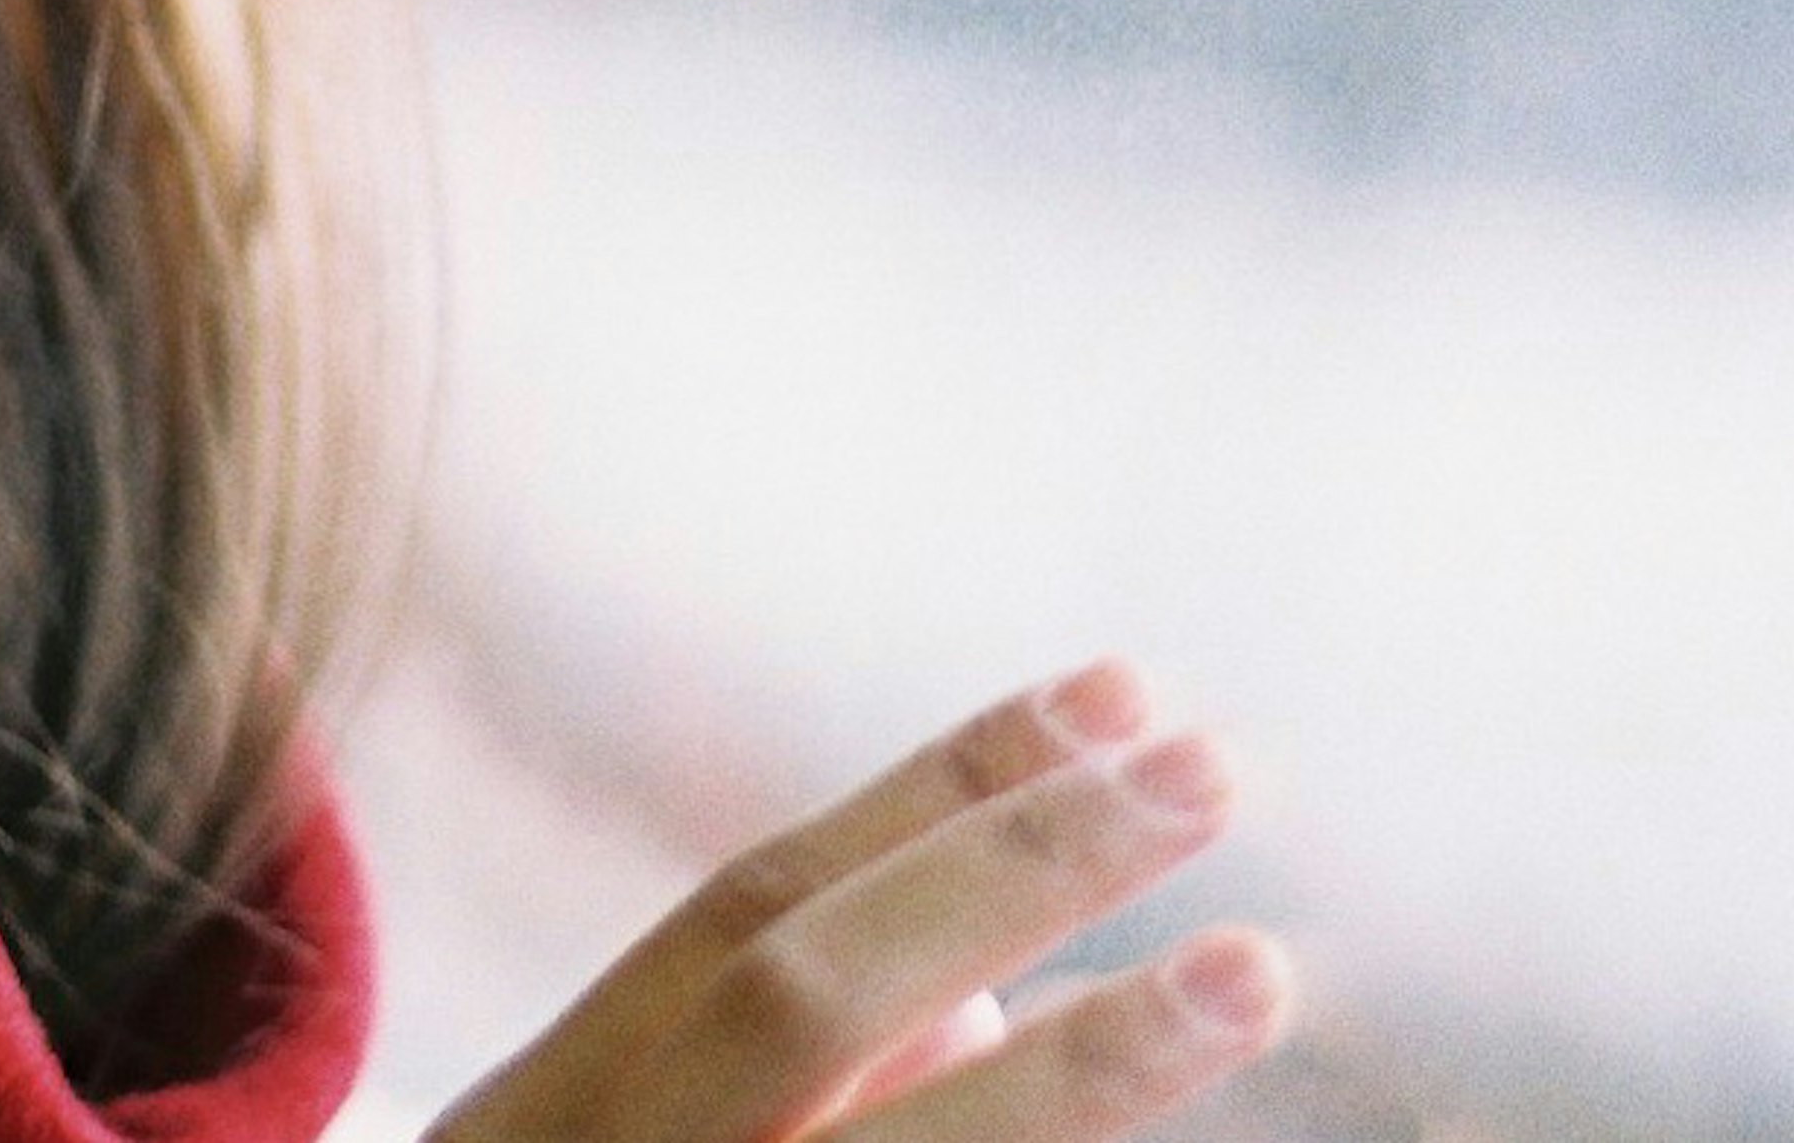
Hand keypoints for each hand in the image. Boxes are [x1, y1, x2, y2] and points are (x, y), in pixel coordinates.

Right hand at [428, 661, 1287, 1141]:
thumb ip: (769, 1076)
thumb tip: (984, 1005)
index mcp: (547, 1124)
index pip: (745, 907)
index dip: (931, 794)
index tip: (1117, 696)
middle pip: (803, 1003)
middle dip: (1007, 878)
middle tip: (1214, 773)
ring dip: (1070, 1072)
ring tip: (1246, 967)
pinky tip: (1145, 1142)